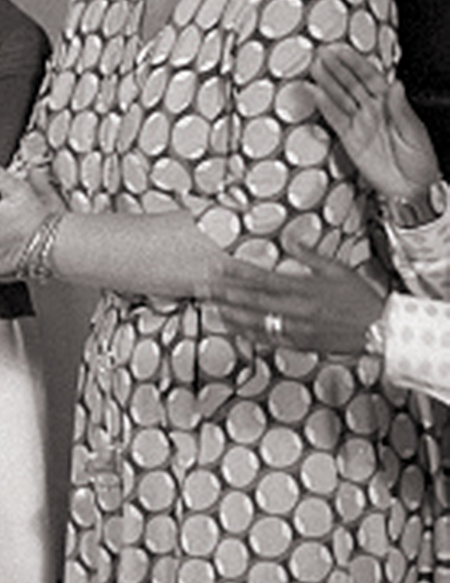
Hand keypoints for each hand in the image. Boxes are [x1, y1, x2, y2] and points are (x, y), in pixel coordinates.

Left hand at [206, 237, 387, 354]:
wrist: (380, 329)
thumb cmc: (360, 298)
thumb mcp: (338, 270)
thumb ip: (310, 256)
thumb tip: (291, 238)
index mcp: (306, 289)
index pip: (264, 279)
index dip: (238, 274)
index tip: (218, 268)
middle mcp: (298, 310)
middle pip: (253, 301)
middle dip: (225, 294)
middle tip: (202, 288)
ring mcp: (297, 329)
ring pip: (256, 322)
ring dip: (231, 315)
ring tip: (210, 308)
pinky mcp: (300, 344)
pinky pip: (269, 340)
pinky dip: (249, 334)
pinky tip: (233, 329)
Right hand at [300, 44, 440, 202]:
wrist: (411, 191)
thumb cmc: (421, 163)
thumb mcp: (416, 134)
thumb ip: (401, 110)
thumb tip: (395, 86)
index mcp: (392, 104)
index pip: (371, 78)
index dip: (355, 64)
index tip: (341, 51)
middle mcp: (374, 111)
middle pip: (352, 85)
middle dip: (336, 69)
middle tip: (321, 55)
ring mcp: (360, 125)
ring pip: (341, 99)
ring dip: (327, 84)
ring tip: (314, 69)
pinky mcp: (349, 140)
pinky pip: (335, 120)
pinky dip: (325, 107)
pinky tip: (316, 95)